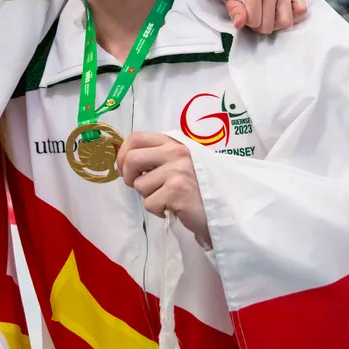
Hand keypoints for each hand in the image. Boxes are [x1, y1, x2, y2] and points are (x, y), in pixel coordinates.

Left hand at [116, 131, 210, 247]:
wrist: (224, 208)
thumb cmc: (197, 186)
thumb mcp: (179, 162)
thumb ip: (157, 157)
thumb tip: (124, 161)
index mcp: (174, 142)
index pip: (136, 137)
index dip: (123, 154)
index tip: (125, 169)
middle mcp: (176, 152)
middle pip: (132, 159)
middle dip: (129, 177)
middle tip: (140, 186)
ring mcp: (177, 171)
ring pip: (140, 185)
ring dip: (149, 197)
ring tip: (167, 197)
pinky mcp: (177, 191)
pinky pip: (149, 203)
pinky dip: (157, 210)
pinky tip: (172, 207)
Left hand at [226, 0, 307, 33]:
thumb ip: (234, 9)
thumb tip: (239, 24)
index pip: (254, 20)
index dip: (249, 23)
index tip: (248, 15)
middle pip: (269, 24)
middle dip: (261, 26)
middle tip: (258, 18)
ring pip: (286, 21)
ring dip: (277, 24)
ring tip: (270, 16)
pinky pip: (301, 10)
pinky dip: (293, 16)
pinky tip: (282, 11)